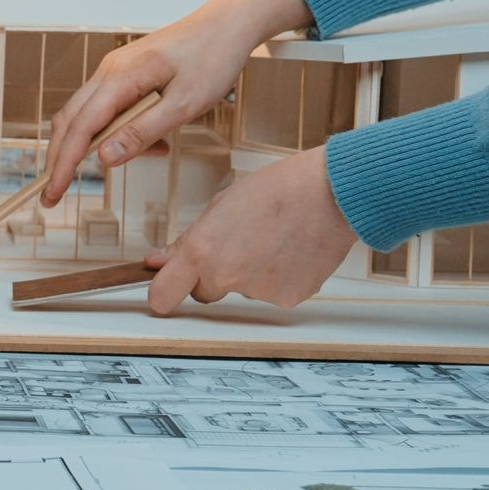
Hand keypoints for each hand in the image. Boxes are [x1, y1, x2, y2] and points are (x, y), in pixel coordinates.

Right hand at [41, 0, 313, 207]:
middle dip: (61, 158)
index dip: (64, 163)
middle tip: (55, 193)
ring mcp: (114, 70)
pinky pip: (107, 107)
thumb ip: (142, 132)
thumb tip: (103, 158)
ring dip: (95, 145)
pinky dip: (117, 131)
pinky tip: (152, 141)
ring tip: (144, 156)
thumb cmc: (213, 59)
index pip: (80, 128)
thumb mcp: (184, 104)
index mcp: (120, 77)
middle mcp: (108, 71)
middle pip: (70, 121)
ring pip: (87, 115)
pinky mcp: (125, 73)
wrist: (227, 24)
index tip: (53, 192)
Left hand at [145, 147, 357, 313]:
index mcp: (202, 251)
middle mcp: (227, 277)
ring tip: (271, 240)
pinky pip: (272, 293)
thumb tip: (157, 260)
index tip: (163, 291)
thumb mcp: (219, 207)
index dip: (162, 294)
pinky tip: (289, 250)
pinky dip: (277, 278)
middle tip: (236, 245)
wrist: (331, 194)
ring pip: (241, 291)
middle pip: (204, 293)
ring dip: (249, 274)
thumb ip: (186, 241)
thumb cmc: (276, 191)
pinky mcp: (288, 299)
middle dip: (211, 276)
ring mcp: (259, 292)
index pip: (163, 295)